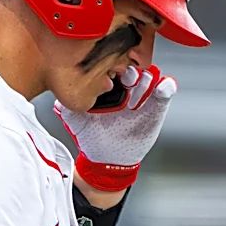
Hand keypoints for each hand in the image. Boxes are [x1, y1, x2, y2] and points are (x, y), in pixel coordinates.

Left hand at [54, 65, 176, 190]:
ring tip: (138, 92)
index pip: (112, 66)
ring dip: (146, 80)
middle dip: (129, 70)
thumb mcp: (78, 124)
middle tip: (126, 79)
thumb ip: (68, 111)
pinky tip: (163, 88)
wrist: (109, 159)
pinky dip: (166, 88)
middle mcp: (126, 87)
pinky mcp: (156, 107)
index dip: (111, 65)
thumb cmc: (94, 138)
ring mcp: (142, 96)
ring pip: (150, 76)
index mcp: (107, 85)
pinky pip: (165, 92)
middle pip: (133, 67)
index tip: (107, 71)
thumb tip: (58, 102)